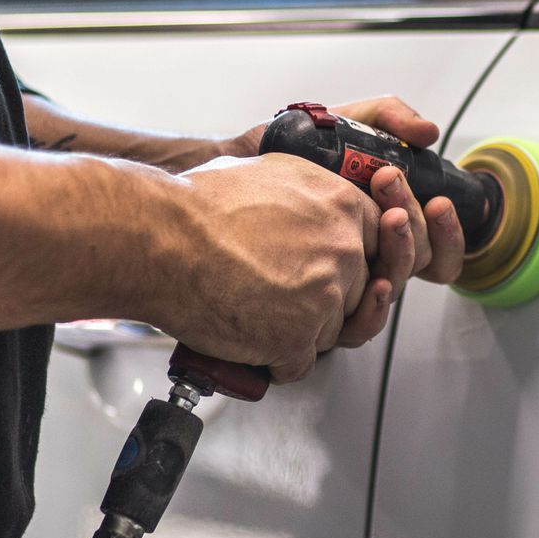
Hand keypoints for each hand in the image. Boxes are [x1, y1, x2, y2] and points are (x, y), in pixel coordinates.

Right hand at [161, 153, 380, 382]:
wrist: (158, 238)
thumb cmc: (197, 206)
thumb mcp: (272, 172)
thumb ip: (312, 193)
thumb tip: (319, 204)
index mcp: (341, 205)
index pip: (380, 244)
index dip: (355, 263)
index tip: (338, 272)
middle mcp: (343, 249)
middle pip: (358, 292)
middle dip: (325, 300)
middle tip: (285, 295)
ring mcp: (325, 296)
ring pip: (331, 332)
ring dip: (299, 332)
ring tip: (259, 314)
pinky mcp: (297, 337)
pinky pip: (300, 365)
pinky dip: (275, 363)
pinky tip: (253, 345)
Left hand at [229, 96, 465, 287]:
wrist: (240, 165)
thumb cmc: (292, 149)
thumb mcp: (347, 122)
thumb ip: (389, 117)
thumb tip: (429, 134)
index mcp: (388, 225)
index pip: (437, 246)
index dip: (448, 231)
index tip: (438, 201)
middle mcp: (373, 256)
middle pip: (422, 262)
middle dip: (416, 223)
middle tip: (391, 182)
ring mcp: (348, 281)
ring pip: (396, 287)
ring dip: (401, 252)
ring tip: (388, 214)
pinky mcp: (320, 307)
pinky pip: (360, 326)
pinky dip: (375, 307)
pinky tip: (372, 281)